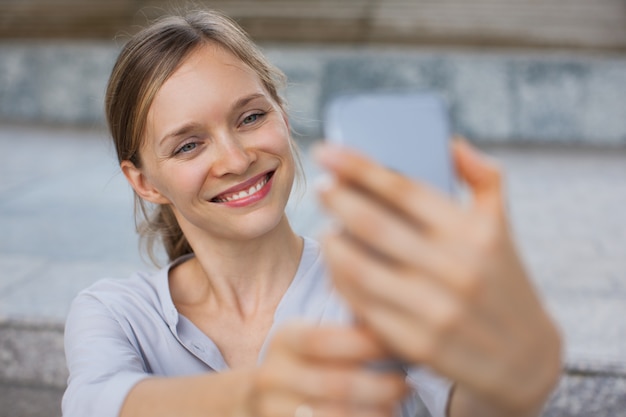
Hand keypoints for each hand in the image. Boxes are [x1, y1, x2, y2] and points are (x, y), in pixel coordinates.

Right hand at [244, 322, 407, 416]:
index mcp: (285, 340)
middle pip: (337, 384)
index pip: (325, 340)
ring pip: (338, 415)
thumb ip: (343, 333)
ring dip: (377, 412)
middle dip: (381, 385)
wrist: (259, 398)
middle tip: (405, 384)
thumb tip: (393, 329)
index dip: (366, 344)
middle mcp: (274, 375)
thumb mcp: (309, 339)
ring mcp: (274, 408)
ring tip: (396, 404)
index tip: (397, 347)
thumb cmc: (302, 363)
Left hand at [314, 139, 561, 415]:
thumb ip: (483, 177)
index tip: (326, 152)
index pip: (404, 189)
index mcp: (474, 232)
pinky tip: (337, 268)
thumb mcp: (503, 226)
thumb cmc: (504, 278)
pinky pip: (363, 305)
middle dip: (336, 200)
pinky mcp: (418, 344)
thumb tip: (449, 141)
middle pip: (373, 224)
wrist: (525, 356)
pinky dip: (341, 282)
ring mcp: (435, 309)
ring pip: (359, 268)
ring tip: (326, 230)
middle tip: (319, 187)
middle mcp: (456, 268)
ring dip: (333, 244)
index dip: (358, 167)